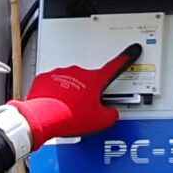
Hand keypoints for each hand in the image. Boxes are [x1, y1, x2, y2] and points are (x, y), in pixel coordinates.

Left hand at [8, 43, 142, 146]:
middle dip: (88, 91)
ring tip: (67, 109)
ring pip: (70, 81)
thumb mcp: (99, 121)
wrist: (42, 118)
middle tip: (84, 107)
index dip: (124, 59)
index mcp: (94, 80)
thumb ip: (111, 115)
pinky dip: (54, 93)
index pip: (113, 68)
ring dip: (70, 92)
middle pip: (88, 79)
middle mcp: (78, 72)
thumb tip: (112, 114)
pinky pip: (53, 84)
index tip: (130, 51)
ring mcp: (60, 74)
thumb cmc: (69, 117)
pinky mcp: (45, 79)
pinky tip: (54, 105)